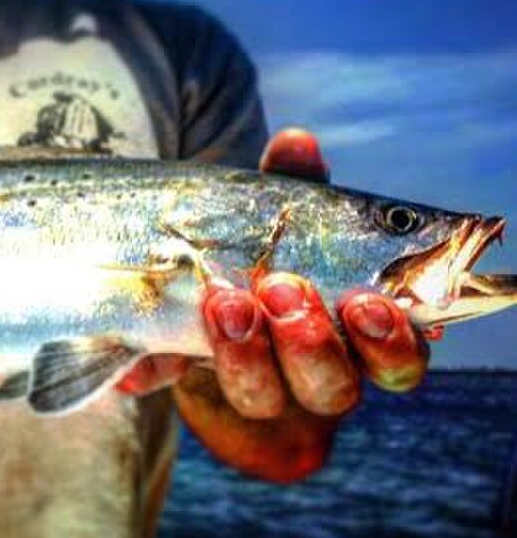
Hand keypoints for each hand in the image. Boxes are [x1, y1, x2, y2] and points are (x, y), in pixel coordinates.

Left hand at [155, 130, 427, 481]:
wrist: (195, 280)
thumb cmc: (268, 244)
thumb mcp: (282, 212)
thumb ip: (294, 182)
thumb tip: (297, 140)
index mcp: (359, 335)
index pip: (398, 359)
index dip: (390, 342)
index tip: (365, 302)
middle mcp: (315, 373)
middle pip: (333, 389)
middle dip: (309, 344)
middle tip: (281, 288)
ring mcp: (254, 387)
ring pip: (261, 397)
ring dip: (243, 354)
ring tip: (224, 301)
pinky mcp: (186, 377)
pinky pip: (173, 383)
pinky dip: (153, 369)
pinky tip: (138, 363)